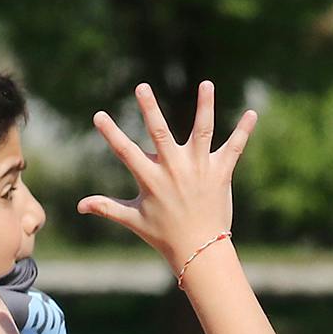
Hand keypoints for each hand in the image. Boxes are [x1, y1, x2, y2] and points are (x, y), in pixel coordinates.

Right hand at [77, 81, 256, 274]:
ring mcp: (199, 169)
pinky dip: (244, 130)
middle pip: (159, 132)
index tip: (98, 115)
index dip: (110, 134)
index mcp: (151, 179)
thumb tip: (79, 206)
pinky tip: (252, 113)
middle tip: (141, 87)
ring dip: (204, 106)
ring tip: (206, 83)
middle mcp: (174, 169)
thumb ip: (107, 207)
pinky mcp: (220, 172)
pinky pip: (234, 147)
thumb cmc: (164, 235)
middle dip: (149, 108)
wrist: (199, 250)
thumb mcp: (133, 219)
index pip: (126, 152)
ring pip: (202, 131)